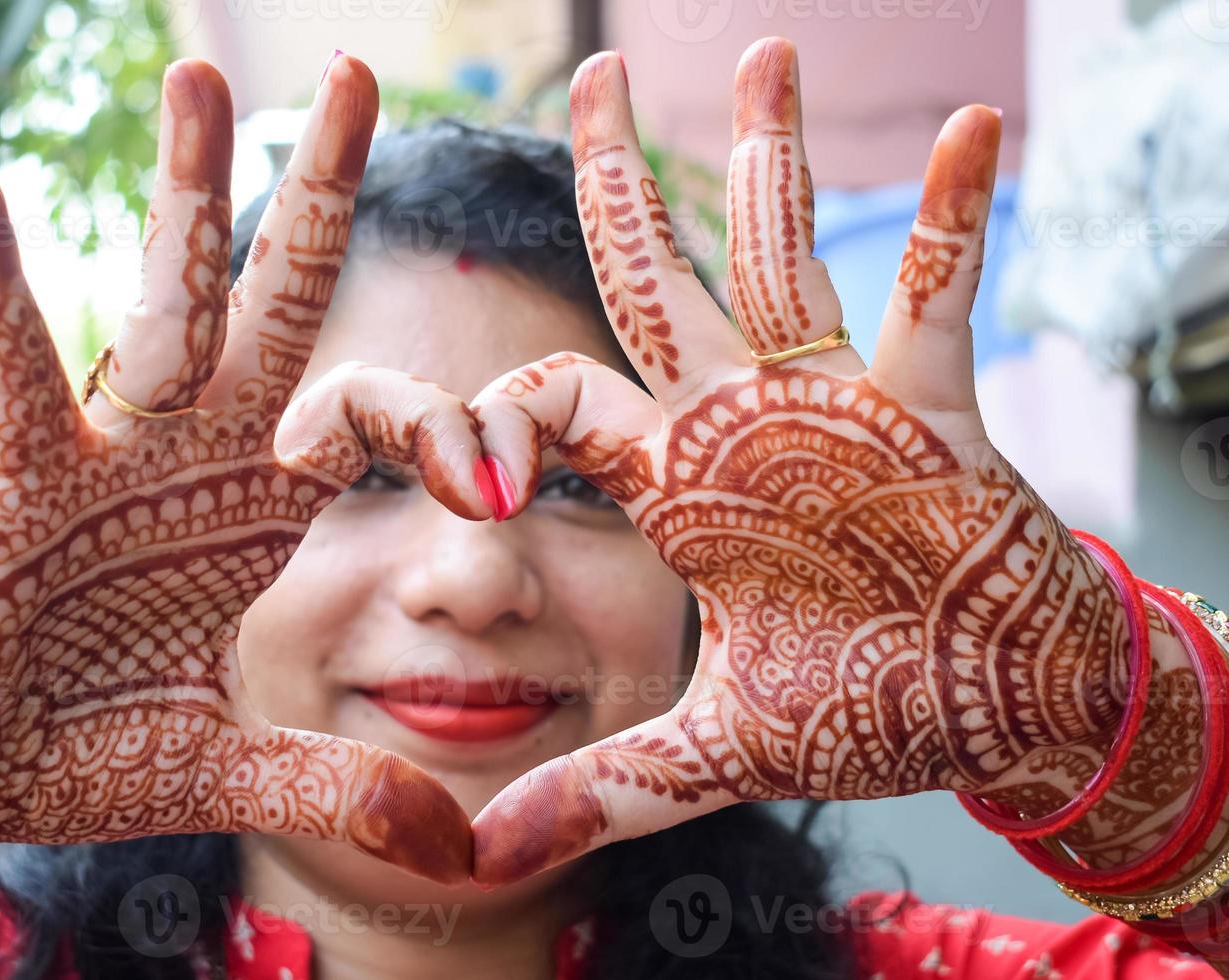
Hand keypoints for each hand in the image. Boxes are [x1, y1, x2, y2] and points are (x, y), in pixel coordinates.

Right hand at [0, 57, 484, 882]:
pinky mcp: (15, 475)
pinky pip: (12, 364)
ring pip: (157, 300)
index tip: (495, 463)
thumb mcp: (229, 771)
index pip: (367, 420)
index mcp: (259, 510)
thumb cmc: (87, 751)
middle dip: (313, 198)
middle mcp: (194, 455)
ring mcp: (106, 452)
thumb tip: (453, 848)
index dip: (436, 425)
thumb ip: (333, 787)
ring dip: (182, 192)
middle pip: (272, 305)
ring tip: (205, 76)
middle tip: (355, 75)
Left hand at [468, 40, 1131, 885]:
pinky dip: (950, 222)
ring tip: (758, 49)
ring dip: (770, 161)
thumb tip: (480, 862)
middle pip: (654, 282)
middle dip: (618, 185)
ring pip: (781, 262)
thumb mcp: (720, 749)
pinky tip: (967, 131)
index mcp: (674, 484)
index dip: (456, 413)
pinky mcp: (930, 415)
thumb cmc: (865, 707)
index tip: (348, 423)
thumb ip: (605, 787)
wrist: (992, 705)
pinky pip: (935, 301)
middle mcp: (737, 423)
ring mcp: (832, 407)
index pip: (542, 407)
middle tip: (588, 74)